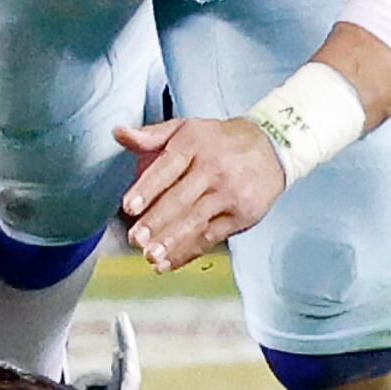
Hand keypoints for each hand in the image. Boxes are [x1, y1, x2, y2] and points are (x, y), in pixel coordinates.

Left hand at [115, 116, 286, 271]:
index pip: (166, 168)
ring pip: (196, 221)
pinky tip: (171, 261)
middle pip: (181, 199)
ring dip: (172, 241)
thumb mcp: (185, 127)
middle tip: (136, 239)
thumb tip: (118, 133)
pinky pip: (212, 236)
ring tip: (151, 256)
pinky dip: (190, 251)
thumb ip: (151, 135)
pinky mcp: (241, 215)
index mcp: (194, 144)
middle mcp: (213, 169)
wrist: (272, 147)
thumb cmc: (219, 140)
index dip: (147, 189)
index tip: (129, 207)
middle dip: (157, 221)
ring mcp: (229, 194)